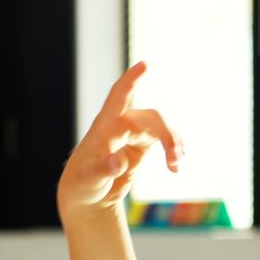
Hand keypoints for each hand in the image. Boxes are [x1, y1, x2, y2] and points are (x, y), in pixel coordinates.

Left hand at [57, 61, 182, 216]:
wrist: (87, 196)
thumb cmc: (82, 183)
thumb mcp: (90, 179)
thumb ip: (103, 169)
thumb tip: (117, 162)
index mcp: (104, 127)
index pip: (119, 97)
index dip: (131, 80)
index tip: (145, 64)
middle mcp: (119, 125)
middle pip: (149, 117)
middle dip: (165, 132)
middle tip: (175, 153)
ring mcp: (132, 133)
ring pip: (159, 127)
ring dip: (172, 141)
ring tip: (177, 161)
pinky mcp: (141, 144)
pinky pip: (162, 139)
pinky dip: (172, 150)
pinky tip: (175, 166)